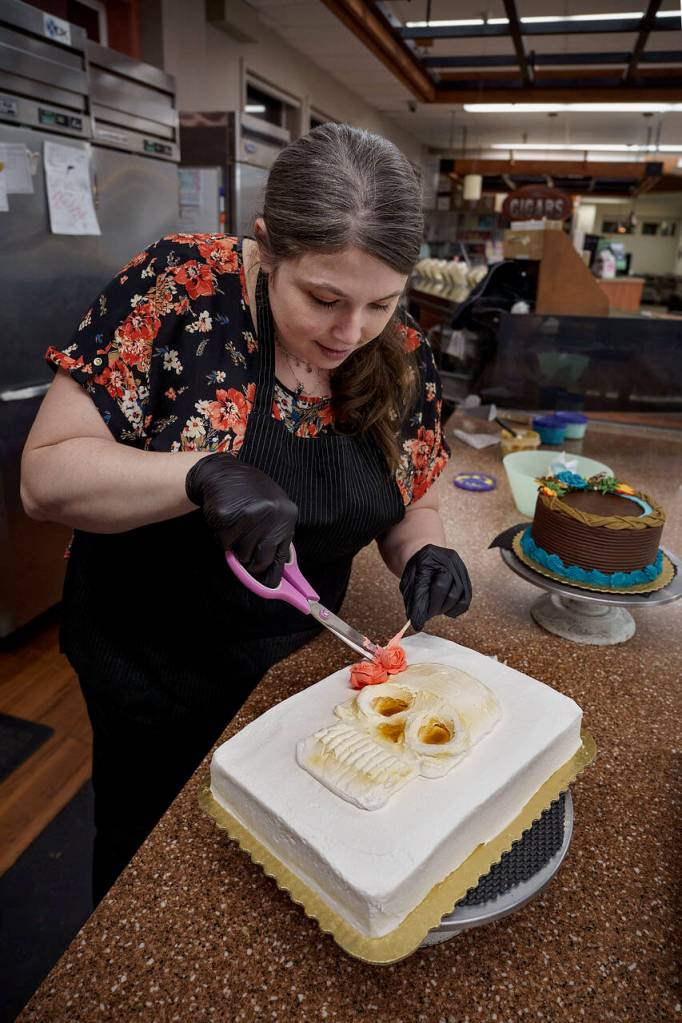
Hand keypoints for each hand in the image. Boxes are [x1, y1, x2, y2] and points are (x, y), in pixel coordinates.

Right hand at [186, 453, 297, 586]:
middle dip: (250, 560)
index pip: (281, 556)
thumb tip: (277, 572)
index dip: (273, 575)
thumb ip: (276, 536)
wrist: (224, 473)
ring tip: (236, 526)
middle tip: (244, 547)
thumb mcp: (273, 510)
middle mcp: (271, 515)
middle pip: (260, 561)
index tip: (272, 588)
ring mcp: (249, 515)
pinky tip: (226, 521)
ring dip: (235, 546)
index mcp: (287, 515)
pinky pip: (224, 543)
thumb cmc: (250, 496)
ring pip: (240, 554)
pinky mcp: (227, 516)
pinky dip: (222, 537)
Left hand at [399, 544, 471, 631]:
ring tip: (435, 610)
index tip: (420, 620)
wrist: (425, 557)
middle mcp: (449, 559)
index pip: (433, 585)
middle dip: (438, 608)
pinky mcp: (466, 577)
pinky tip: (446, 609)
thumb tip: (416, 623)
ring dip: (447, 609)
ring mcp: (460, 568)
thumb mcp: (408, 581)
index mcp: (430, 556)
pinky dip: (456, 609)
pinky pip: (466, 598)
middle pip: (450, 591)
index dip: (428, 605)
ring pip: (460, 596)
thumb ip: (413, 600)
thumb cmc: (415, 570)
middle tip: (427, 615)